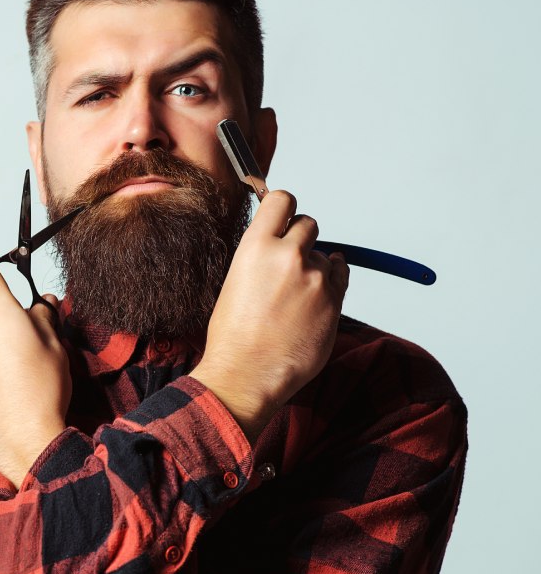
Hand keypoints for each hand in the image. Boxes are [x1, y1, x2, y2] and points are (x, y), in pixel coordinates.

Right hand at [191, 191, 349, 443]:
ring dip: (316, 266)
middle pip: (308, 223)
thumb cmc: (234, 334)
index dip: (284, 205)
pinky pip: (340, 275)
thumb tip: (282, 240)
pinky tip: (313, 299)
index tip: (283, 214)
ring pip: (325, 254)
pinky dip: (331, 281)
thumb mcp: (236, 279)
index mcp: (256, 246)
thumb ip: (262, 254)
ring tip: (295, 295)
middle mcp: (289, 256)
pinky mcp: (335, 300)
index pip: (282, 200)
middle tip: (289, 261)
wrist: (246, 373)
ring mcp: (315, 279)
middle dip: (302, 238)